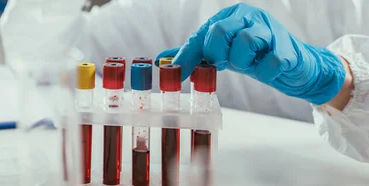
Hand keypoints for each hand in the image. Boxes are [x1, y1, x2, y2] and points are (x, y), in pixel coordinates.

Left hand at [157, 3, 344, 104]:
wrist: (292, 66)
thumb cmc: (253, 56)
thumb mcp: (221, 53)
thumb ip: (193, 55)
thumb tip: (162, 61)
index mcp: (231, 16)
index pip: (203, 33)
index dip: (189, 54)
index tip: (179, 72)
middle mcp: (250, 16)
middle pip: (220, 30)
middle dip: (218, 54)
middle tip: (224, 64)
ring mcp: (271, 30)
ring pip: (245, 42)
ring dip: (242, 62)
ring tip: (249, 65)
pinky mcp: (288, 48)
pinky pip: (270, 62)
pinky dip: (265, 72)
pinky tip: (267, 69)